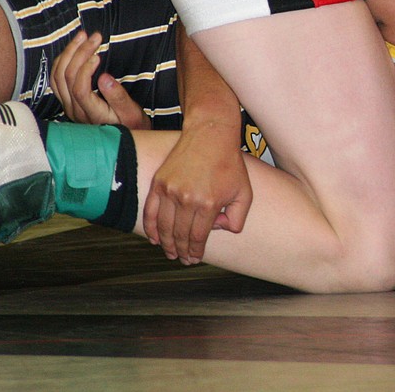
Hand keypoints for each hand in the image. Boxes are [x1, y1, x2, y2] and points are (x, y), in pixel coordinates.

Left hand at [51, 31, 150, 128]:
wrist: (124, 140)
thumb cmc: (131, 125)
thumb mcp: (132, 114)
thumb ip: (118, 97)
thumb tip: (105, 78)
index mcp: (91, 113)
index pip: (79, 88)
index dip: (86, 68)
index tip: (99, 55)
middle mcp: (75, 110)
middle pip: (66, 77)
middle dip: (79, 52)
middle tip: (94, 36)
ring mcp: (69, 106)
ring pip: (58, 76)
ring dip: (69, 53)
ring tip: (82, 37)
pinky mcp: (68, 101)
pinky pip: (56, 78)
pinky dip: (63, 60)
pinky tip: (74, 49)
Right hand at [142, 123, 253, 264]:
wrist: (210, 135)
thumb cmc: (229, 163)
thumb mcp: (244, 192)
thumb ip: (237, 218)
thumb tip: (220, 230)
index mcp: (208, 204)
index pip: (198, 237)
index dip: (195, 252)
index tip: (194, 259)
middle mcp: (187, 199)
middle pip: (179, 235)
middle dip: (181, 251)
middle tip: (182, 259)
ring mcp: (170, 191)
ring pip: (164, 227)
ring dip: (165, 244)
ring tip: (170, 253)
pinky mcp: (159, 182)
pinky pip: (151, 211)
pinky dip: (151, 228)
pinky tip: (154, 238)